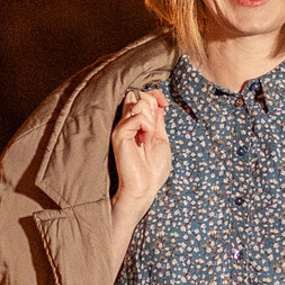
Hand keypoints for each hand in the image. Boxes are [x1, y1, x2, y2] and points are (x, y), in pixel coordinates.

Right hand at [109, 89, 171, 269]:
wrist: (144, 188)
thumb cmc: (153, 170)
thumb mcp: (161, 139)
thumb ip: (157, 120)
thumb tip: (156, 101)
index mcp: (137, 124)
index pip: (143, 97)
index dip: (155, 95)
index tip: (165, 103)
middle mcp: (127, 123)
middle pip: (141, 96)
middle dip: (153, 105)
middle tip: (154, 128)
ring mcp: (122, 127)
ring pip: (138, 103)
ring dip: (150, 118)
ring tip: (147, 137)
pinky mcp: (119, 134)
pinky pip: (136, 116)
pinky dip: (146, 125)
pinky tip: (144, 138)